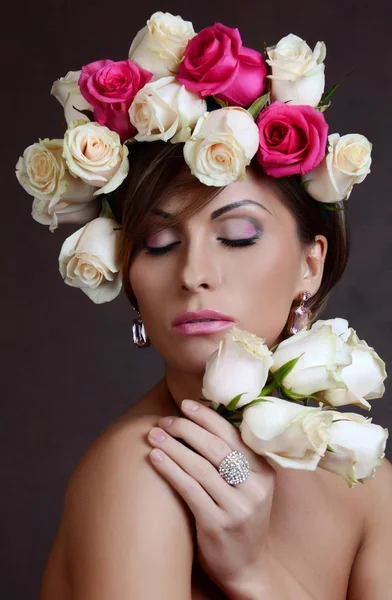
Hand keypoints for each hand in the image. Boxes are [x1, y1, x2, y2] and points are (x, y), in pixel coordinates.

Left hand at [147, 399, 276, 595]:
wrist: (246, 567)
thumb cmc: (241, 517)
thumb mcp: (251, 487)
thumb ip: (234, 458)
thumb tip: (202, 420)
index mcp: (265, 472)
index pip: (233, 435)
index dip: (208, 417)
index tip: (186, 404)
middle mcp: (255, 488)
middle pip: (215, 448)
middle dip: (186, 429)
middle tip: (165, 421)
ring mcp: (237, 507)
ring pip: (199, 467)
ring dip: (173, 446)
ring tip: (153, 434)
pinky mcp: (217, 524)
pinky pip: (189, 489)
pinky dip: (170, 469)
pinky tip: (155, 458)